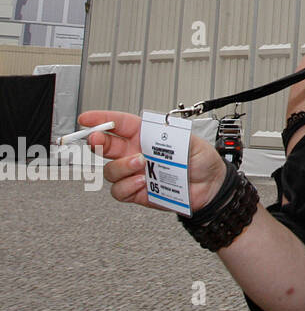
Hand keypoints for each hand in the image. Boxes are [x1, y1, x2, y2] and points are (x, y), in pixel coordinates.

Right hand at [78, 111, 227, 210]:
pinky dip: (127, 187)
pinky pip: (119, 191)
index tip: (87, 118)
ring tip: (140, 165)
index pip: (120, 124)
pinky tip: (142, 183)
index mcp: (147, 135)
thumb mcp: (192, 141)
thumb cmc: (202, 160)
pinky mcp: (137, 192)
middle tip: (97, 139)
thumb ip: (172, 136)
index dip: (102, 119)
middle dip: (98, 141)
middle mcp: (136, 153)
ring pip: (110, 170)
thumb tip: (155, 131)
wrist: (210, 186)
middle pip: (106, 146)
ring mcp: (135, 173)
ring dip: (121, 166)